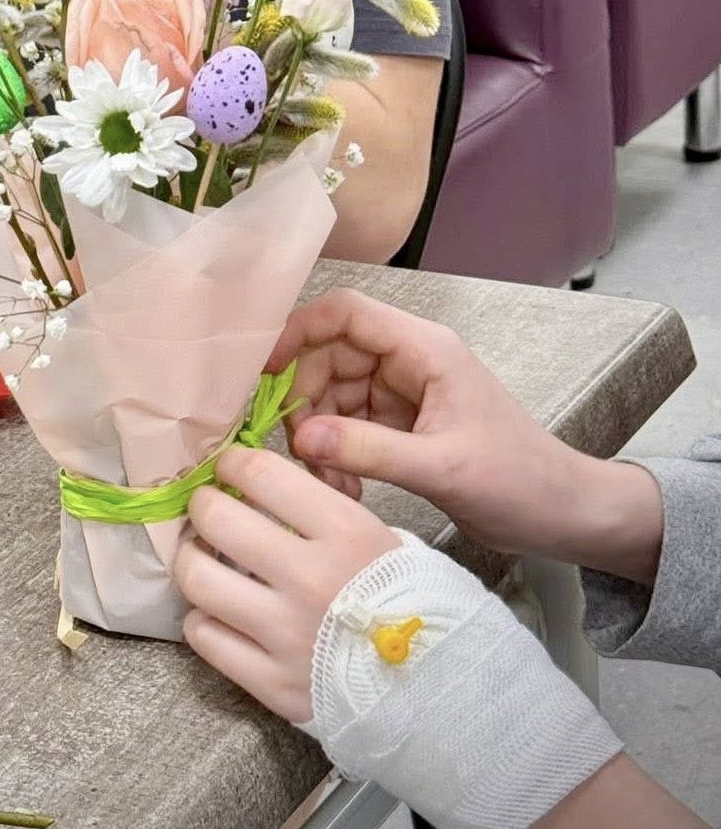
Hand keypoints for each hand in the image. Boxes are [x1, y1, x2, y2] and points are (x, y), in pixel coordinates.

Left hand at [175, 444, 399, 722]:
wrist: (438, 687)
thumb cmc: (407, 600)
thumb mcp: (380, 536)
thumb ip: (321, 510)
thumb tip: (258, 485)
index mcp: (344, 532)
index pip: (260, 473)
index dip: (232, 462)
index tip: (227, 466)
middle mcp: (309, 578)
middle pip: (217, 519)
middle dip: (203, 505)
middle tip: (207, 507)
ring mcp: (286, 634)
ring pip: (197, 578)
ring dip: (192, 560)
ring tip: (202, 557)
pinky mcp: (271, 683)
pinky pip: (204, 637)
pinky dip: (201, 618)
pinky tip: (217, 611)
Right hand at [266, 288, 587, 558]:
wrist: (564, 514)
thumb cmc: (519, 480)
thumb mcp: (442, 468)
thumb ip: (370, 450)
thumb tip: (300, 438)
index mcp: (423, 349)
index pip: (345, 313)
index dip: (298, 332)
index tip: (264, 373)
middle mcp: (408, 361)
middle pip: (329, 357)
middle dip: (307, 403)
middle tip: (301, 454)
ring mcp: (404, 392)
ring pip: (334, 395)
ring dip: (321, 437)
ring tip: (333, 484)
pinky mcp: (403, 425)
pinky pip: (350, 426)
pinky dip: (338, 454)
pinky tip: (347, 489)